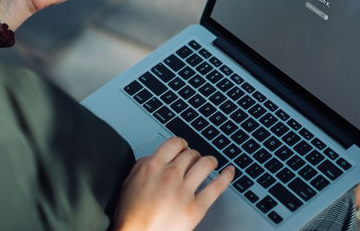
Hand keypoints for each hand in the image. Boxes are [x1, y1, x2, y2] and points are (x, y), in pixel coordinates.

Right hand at [114, 138, 234, 230]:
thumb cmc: (130, 216)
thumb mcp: (129, 182)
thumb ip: (143, 165)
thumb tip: (157, 156)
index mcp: (153, 167)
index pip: (175, 143)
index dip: (181, 144)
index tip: (183, 148)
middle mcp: (170, 175)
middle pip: (191, 153)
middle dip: (193, 155)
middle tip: (194, 160)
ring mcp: (184, 191)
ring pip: (205, 164)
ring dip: (210, 161)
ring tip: (211, 163)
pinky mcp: (196, 208)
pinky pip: (217, 187)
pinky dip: (226, 176)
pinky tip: (229, 172)